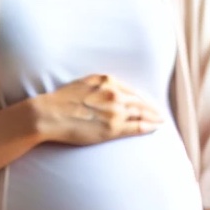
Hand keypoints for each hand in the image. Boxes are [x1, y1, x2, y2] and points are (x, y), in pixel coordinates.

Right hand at [31, 74, 162, 145]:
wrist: (49, 114)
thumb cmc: (61, 101)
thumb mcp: (83, 83)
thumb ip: (100, 86)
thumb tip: (111, 90)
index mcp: (107, 81)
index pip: (132, 91)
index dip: (142, 98)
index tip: (148, 103)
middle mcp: (114, 94)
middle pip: (140, 102)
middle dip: (152, 108)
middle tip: (160, 114)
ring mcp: (115, 111)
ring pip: (141, 114)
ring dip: (154, 118)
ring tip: (160, 121)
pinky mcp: (113, 128)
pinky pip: (136, 127)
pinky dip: (148, 127)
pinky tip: (154, 128)